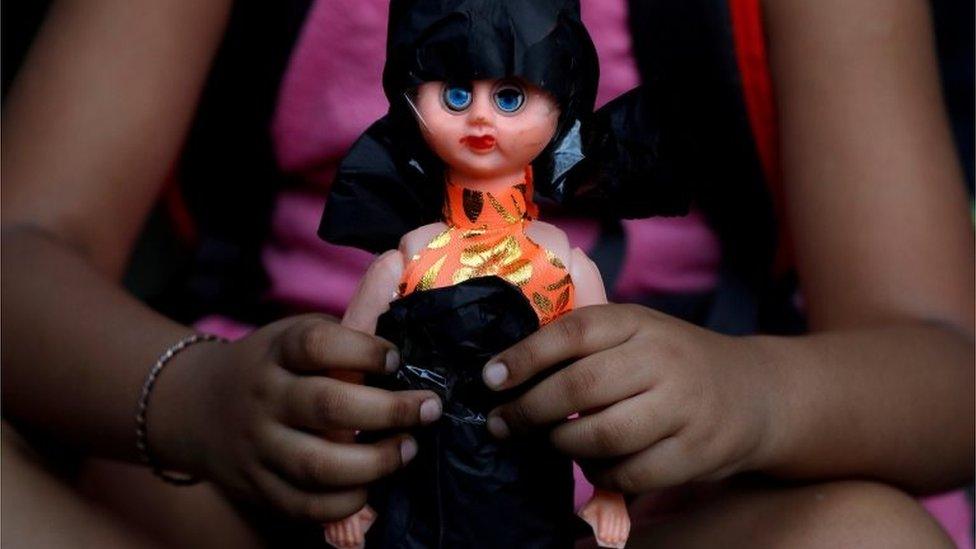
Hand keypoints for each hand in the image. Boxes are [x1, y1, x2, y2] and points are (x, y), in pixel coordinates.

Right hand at [154, 314, 441, 521]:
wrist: (198, 409)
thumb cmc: (277, 367)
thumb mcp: (303, 332)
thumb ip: (355, 310)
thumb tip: (397, 259)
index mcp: (278, 351)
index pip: (316, 344)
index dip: (363, 349)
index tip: (395, 359)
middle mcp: (264, 397)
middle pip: (325, 406)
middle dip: (388, 411)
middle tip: (428, 409)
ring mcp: (258, 446)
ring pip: (317, 463)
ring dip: (375, 462)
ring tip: (409, 449)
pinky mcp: (259, 487)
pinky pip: (305, 505)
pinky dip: (345, 501)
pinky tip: (373, 485)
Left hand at [481, 304, 773, 493]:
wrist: (755, 392)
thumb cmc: (674, 361)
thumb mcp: (637, 331)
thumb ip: (584, 336)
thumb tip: (510, 352)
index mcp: (638, 322)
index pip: (573, 333)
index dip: (525, 356)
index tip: (490, 378)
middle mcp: (662, 359)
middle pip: (581, 387)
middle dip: (529, 410)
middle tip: (502, 423)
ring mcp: (683, 407)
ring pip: (603, 436)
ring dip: (562, 445)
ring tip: (550, 441)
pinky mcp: (696, 452)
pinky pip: (630, 473)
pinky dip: (599, 475)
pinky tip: (592, 464)